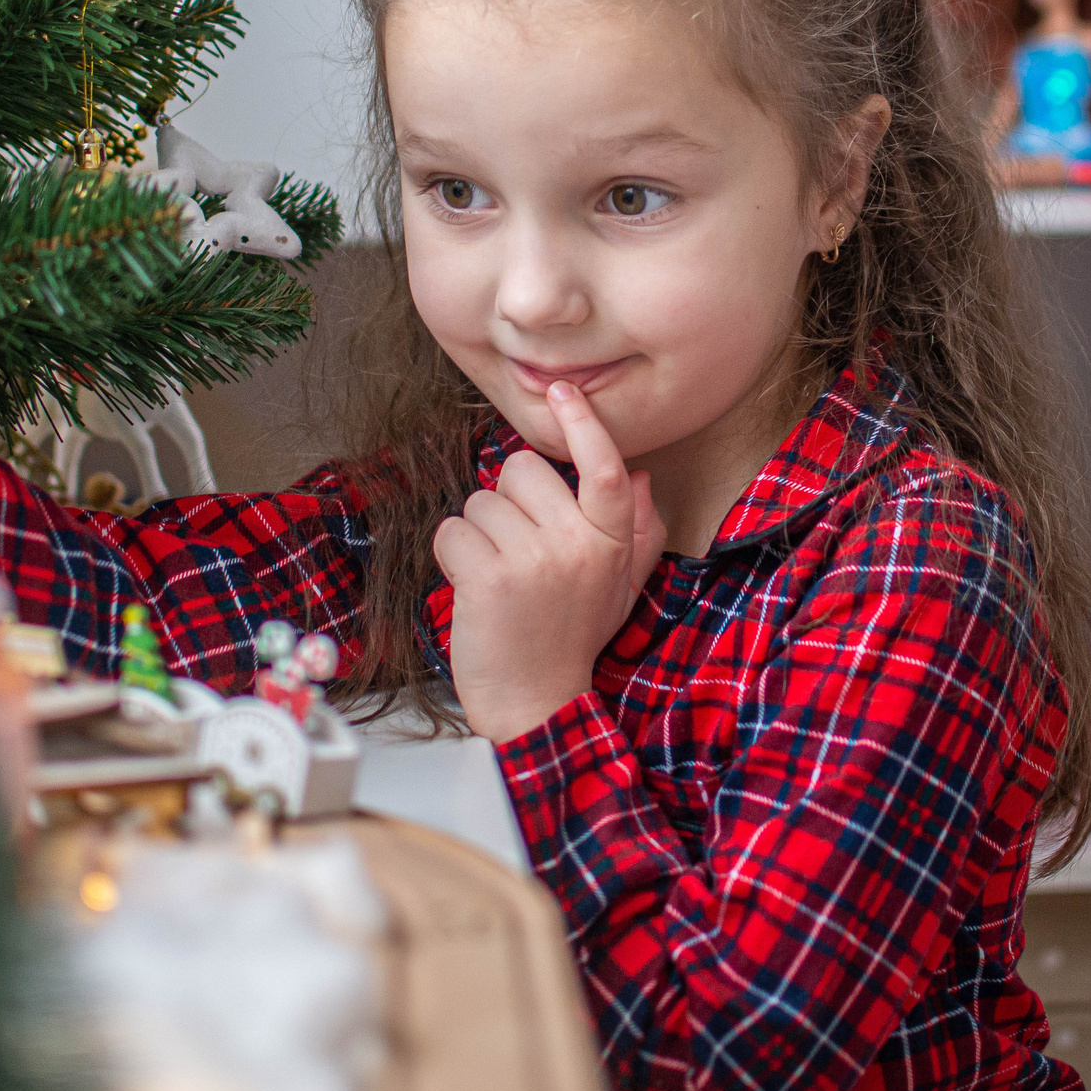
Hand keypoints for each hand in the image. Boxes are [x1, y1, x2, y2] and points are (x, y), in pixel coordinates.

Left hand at [432, 382, 665, 743]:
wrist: (534, 700)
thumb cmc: (570, 635)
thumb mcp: (618, 583)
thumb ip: (636, 530)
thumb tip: (639, 474)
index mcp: (610, 541)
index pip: (604, 468)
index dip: (584, 424)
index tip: (562, 390)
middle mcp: (578, 545)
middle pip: (520, 470)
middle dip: (508, 501)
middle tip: (517, 550)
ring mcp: (534, 561)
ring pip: (480, 501)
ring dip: (478, 535)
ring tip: (497, 577)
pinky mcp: (490, 579)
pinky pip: (452, 531)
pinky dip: (452, 555)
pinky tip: (472, 586)